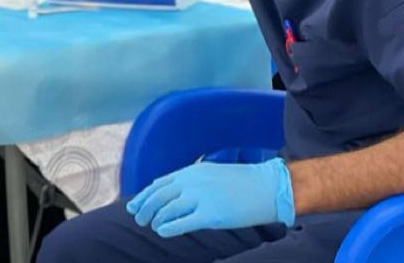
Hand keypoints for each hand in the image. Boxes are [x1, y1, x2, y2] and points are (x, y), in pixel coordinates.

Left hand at [127, 159, 294, 238]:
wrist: (268, 187)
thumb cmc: (242, 182)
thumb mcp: (211, 173)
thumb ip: (192, 181)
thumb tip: (174, 192)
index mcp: (191, 172)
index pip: (159, 183)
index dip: (144, 195)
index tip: (134, 204)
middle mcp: (191, 183)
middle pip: (158, 196)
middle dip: (145, 208)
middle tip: (138, 218)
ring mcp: (200, 198)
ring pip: (167, 210)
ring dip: (155, 219)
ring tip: (151, 226)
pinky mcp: (211, 214)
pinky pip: (183, 223)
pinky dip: (169, 228)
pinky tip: (163, 232)